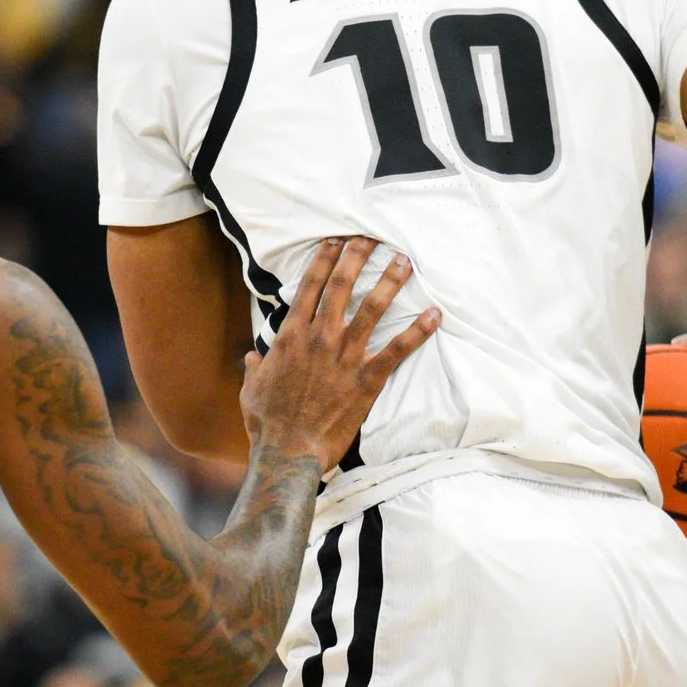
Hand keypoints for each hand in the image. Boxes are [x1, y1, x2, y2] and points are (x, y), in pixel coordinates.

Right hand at [239, 238, 440, 471]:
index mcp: (291, 336)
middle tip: (372, 236)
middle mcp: (319, 338)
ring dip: (389, 281)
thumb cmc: (267, 422)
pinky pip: (397, 349)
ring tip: (404, 261)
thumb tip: (254, 357)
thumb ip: (255, 367)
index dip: (324, 259)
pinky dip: (418, 330)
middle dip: (357, 257)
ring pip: (372, 308)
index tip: (335, 240)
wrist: (288, 450)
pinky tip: (434, 314)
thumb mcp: (251, 389)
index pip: (310, 286)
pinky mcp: (366, 378)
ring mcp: (344, 356)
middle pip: (341, 286)